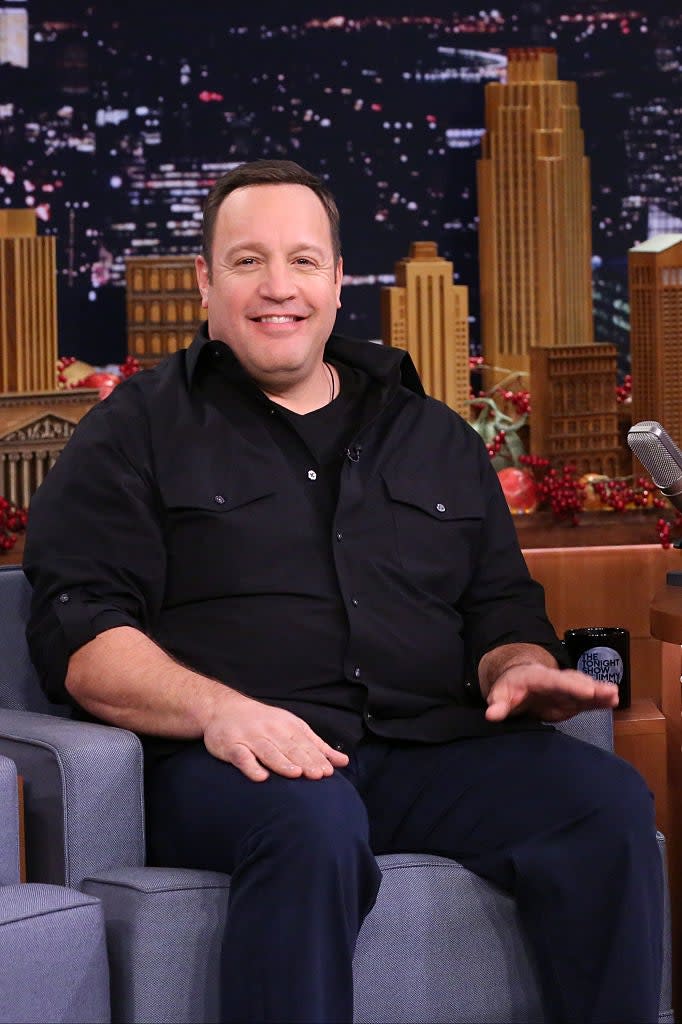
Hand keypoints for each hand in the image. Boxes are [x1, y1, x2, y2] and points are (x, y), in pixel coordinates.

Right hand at [202, 691, 348, 781]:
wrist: (223, 708)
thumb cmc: (264, 722)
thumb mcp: (292, 728)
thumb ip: (317, 746)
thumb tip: (343, 761)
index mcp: (287, 726)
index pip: (305, 744)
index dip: (316, 758)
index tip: (328, 772)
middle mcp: (270, 730)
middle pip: (289, 748)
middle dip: (304, 761)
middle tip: (317, 775)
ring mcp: (250, 738)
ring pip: (268, 752)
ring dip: (282, 762)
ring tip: (296, 774)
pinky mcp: (231, 746)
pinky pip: (242, 757)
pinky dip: (251, 766)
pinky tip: (261, 777)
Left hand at [484, 662, 618, 722]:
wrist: (520, 681)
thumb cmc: (510, 687)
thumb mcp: (500, 694)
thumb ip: (498, 704)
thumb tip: (492, 714)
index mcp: (537, 677)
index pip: (554, 680)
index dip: (570, 685)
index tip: (587, 689)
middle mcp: (556, 680)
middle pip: (574, 682)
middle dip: (590, 687)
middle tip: (608, 692)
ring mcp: (566, 690)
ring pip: (584, 688)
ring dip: (599, 692)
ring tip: (614, 695)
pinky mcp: (573, 700)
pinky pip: (588, 699)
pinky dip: (600, 700)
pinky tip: (614, 700)